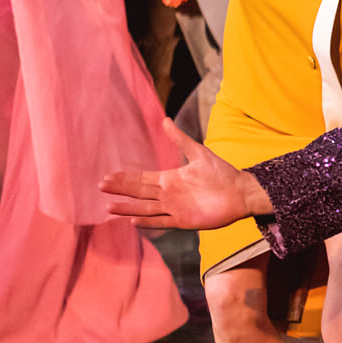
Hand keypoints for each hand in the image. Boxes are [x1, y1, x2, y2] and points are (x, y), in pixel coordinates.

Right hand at [102, 122, 273, 228]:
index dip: (126, 178)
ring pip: (146, 208)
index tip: (108, 175)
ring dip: (128, 208)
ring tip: (110, 207)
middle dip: (121, 190)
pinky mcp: (183, 221)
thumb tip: (165, 120)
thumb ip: (180, 139)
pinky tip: (133, 221)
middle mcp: (168, 194)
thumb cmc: (221, 172)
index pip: (142, 178)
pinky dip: (148, 222)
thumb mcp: (198, 153)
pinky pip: (162, 222)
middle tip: (101, 187)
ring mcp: (174, 208)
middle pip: (139, 193)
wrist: (239, 192)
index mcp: (170, 178)